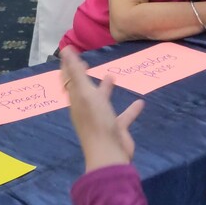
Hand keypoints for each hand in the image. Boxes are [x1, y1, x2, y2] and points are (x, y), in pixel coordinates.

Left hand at [60, 47, 145, 172]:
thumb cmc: (96, 122)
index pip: (69, 81)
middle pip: (84, 90)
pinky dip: (131, 109)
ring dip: (105, 89)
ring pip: (102, 101)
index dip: (68, 68)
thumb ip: (77, 72)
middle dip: (84, 77)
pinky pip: (123, 116)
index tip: (69, 55)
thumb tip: (65, 50)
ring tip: (112, 77)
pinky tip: (140, 102)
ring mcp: (101, 120)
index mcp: (77, 101)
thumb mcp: (86, 93)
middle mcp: (87, 110)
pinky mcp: (116, 130)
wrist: (109, 154)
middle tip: (87, 64)